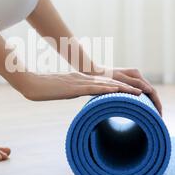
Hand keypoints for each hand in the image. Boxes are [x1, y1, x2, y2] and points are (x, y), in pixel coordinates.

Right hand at [20, 72, 142, 101]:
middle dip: (128, 88)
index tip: (134, 92)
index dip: (121, 87)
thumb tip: (77, 95)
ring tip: (139, 93)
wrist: (30, 83)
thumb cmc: (42, 88)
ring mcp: (79, 82)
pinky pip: (93, 89)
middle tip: (145, 92)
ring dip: (124, 89)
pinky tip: (117, 92)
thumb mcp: (60, 90)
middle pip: (110, 83)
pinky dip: (107, 90)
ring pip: (106, 85)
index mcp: (81, 80)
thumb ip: (71, 91)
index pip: (105, 84)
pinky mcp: (73, 88)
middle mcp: (83, 79)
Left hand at [89, 67, 162, 115]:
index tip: (159, 115)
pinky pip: (140, 93)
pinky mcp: (128, 83)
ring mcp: (133, 79)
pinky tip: (145, 109)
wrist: (93, 71)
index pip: (152, 91)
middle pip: (151, 92)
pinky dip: (145, 101)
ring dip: (152, 104)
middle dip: (156, 105)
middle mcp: (137, 76)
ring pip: (147, 93)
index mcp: (136, 75)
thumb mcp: (118, 81)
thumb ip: (133, 84)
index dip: (157, 103)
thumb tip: (148, 90)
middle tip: (159, 118)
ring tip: (154, 116)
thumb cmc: (103, 76)